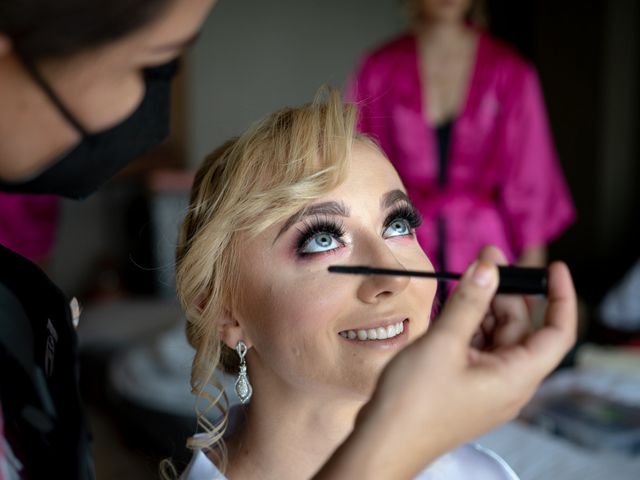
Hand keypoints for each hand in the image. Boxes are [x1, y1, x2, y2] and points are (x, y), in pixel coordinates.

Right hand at [316, 255, 576, 478]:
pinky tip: (454, 306)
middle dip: (505, 292)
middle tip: (485, 259)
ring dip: (483, 306)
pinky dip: (469, 324)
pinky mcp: (467, 385)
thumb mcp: (443, 343)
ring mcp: (487, 384)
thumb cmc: (414, 401)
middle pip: (520, 328)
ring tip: (464, 279)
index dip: (560, 298)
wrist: (384, 441)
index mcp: (516, 376)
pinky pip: (478, 347)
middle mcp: (508, 382)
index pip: (557, 333)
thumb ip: (469, 302)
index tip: (553, 267)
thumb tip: (488, 267)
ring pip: (496, 335)